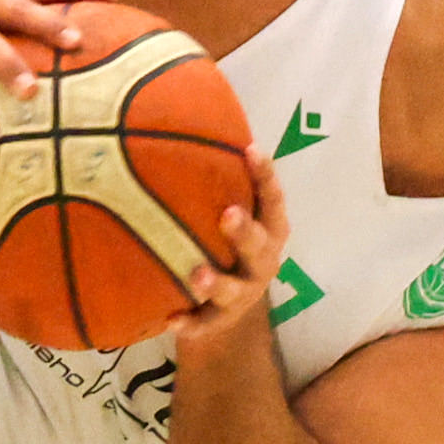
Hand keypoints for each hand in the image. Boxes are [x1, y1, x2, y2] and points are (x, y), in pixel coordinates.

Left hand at [166, 146, 292, 353]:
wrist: (227, 312)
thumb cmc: (225, 245)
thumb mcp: (230, 212)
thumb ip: (217, 181)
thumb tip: (181, 119)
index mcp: (269, 230)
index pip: (272, 200)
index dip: (265, 176)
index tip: (251, 150)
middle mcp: (262, 262)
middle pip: (260, 246)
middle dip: (245, 231)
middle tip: (227, 214)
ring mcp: (245, 294)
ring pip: (235, 289)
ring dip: (217, 282)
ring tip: (197, 275)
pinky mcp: (221, 321)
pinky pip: (206, 324)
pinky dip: (191, 323)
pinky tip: (171, 320)